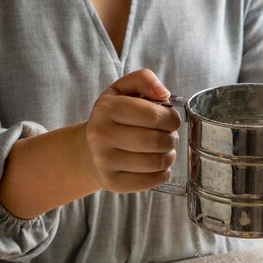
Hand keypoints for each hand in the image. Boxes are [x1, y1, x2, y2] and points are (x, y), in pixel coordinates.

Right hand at [84, 68, 181, 192]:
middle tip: (169, 137)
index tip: (172, 121)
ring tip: (164, 151)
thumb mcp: (123, 91)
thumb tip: (164, 93)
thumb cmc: (113, 119)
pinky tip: (158, 166)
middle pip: (156, 141)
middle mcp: (101, 135)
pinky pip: (151, 181)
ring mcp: (104, 162)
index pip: (153, 115)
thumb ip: (144, 80)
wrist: (90, 151)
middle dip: (171, 139)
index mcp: (106, 109)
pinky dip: (162, 174)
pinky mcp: (112, 183)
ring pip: (156, 162)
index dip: (172, 119)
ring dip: (169, 157)